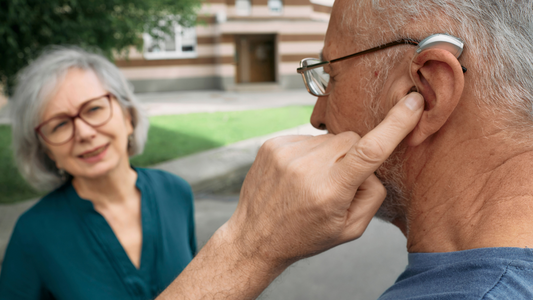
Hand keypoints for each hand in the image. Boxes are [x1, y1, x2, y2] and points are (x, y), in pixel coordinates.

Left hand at [156, 92, 423, 299]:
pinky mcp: (273, 144)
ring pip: (329, 138)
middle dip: (354, 155)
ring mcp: (286, 152)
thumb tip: (373, 165)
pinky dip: (310, 154)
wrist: (255, 236)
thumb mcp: (349, 230)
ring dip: (329, 155)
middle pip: (351, 139)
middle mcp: (307, 167)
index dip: (396, 123)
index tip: (413, 101)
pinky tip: (297, 174)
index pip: (370, 150)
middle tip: (338, 182)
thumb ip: (372, 196)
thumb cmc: (305, 236)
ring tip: (312, 181)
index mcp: (330, 191)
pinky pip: (308, 138)